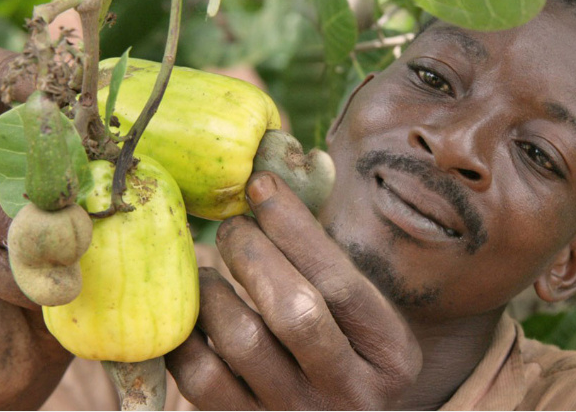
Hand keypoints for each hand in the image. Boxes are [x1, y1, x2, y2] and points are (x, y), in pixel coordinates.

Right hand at [0, 44, 71, 409]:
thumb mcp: (89, 224)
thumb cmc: (66, 275)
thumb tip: (138, 149)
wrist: (23, 358)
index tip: (57, 94)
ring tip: (59, 245)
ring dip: (11, 214)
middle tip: (50, 175)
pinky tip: (36, 289)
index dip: (8, 69)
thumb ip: (100, 183)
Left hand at [166, 172, 422, 409]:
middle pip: (294, 310)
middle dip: (252, 253)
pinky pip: (201, 379)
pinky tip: (189, 314)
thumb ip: (328, 268)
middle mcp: (352, 393)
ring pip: (243, 341)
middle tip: (232, 228)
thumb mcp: (362, 320)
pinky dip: (185, 336)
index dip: (294, 226)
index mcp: (391, 355)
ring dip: (213, 291)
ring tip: (206, 273)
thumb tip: (268, 187)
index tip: (260, 185)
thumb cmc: (343, 356)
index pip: (339, 280)